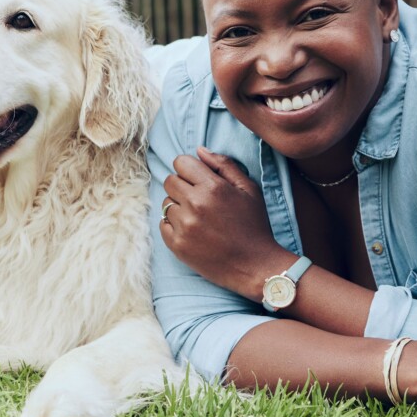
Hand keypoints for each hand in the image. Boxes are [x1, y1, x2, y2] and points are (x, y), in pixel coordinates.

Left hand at [160, 147, 289, 296]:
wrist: (254, 266)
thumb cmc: (254, 225)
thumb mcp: (248, 189)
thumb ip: (224, 165)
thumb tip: (199, 150)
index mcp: (212, 187)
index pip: (180, 162)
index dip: (189, 169)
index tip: (198, 179)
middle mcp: (195, 204)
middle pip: (170, 181)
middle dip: (182, 186)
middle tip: (199, 200)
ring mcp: (184, 226)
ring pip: (166, 203)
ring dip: (178, 207)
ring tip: (199, 218)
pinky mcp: (176, 244)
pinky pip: (162, 223)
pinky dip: (174, 225)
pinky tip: (193, 231)